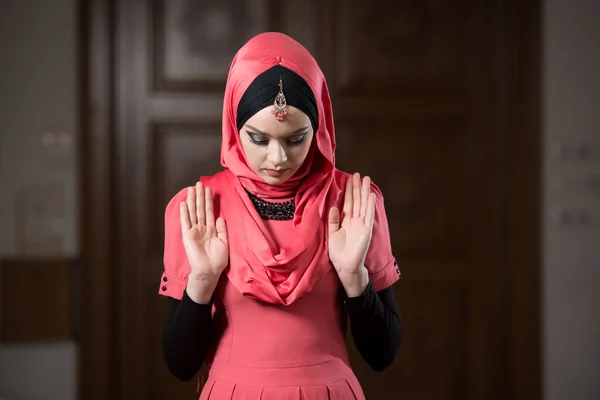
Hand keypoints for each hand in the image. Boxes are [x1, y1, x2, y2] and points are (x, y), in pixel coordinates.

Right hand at [180, 182, 228, 302]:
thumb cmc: (217, 260)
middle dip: (200, 196)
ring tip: (192, 188)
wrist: (209, 271)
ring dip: (192, 200)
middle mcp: (202, 228)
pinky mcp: (187, 235)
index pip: (209, 211)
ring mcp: (194, 231)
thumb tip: (220, 217)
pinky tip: (184, 203)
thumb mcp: (224, 242)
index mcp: (211, 229)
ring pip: (193, 212)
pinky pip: (185, 222)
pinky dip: (184, 212)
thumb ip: (222, 229)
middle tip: (199, 183)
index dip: (209, 200)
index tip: (208, 189)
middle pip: (200, 208)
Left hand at [328, 173, 375, 296]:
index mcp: (346, 221)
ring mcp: (362, 224)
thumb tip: (333, 207)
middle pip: (356, 200)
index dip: (349, 191)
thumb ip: (333, 220)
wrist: (345, 266)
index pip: (348, 202)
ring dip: (365, 192)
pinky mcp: (366, 230)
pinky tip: (370, 195)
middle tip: (358, 174)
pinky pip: (368, 215)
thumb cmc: (338, 253)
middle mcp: (355, 220)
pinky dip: (369, 205)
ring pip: (363, 204)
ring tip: (366, 179)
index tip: (349, 179)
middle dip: (357, 187)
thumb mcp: (332, 234)